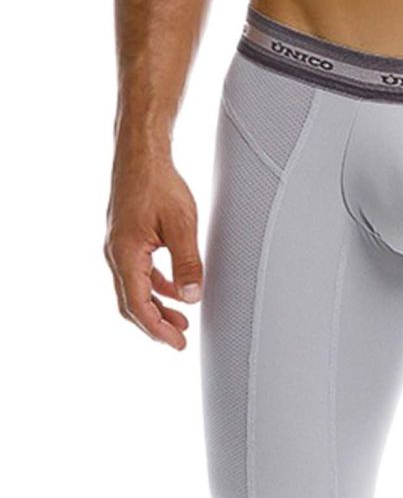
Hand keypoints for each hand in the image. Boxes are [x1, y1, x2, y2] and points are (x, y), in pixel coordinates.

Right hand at [104, 148, 203, 350]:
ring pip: (134, 289)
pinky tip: (173, 289)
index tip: (177, 344)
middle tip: (180, 339)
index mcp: (125, 255)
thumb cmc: (159, 183)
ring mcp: (118, 246)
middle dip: (156, 324)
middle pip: (132, 303)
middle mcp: (115, 254)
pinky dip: (154, 286)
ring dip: (156, 306)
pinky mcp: (125, 237)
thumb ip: (187, 263)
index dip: (158, 329)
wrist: (141, 154)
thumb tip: (192, 298)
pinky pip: (137, 272)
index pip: (138, 306)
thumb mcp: (182, 224)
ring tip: (181, 320)